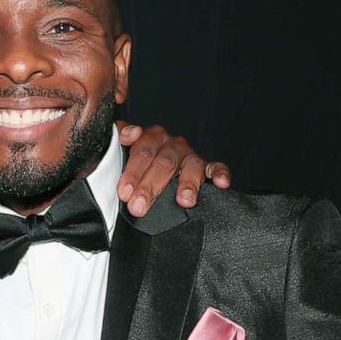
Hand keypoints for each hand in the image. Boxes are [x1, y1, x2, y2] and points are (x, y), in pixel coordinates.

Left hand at [115, 122, 231, 215]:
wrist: (154, 162)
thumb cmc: (137, 159)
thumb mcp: (122, 149)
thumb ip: (119, 140)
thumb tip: (125, 134)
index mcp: (151, 137)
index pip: (142, 152)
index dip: (133, 172)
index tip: (124, 192)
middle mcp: (172, 144)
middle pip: (163, 163)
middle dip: (150, 186)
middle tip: (139, 205)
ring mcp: (189, 155)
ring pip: (190, 166)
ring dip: (188, 184)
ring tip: (183, 200)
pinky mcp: (206, 167)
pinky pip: (216, 167)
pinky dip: (221, 173)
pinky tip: (221, 183)